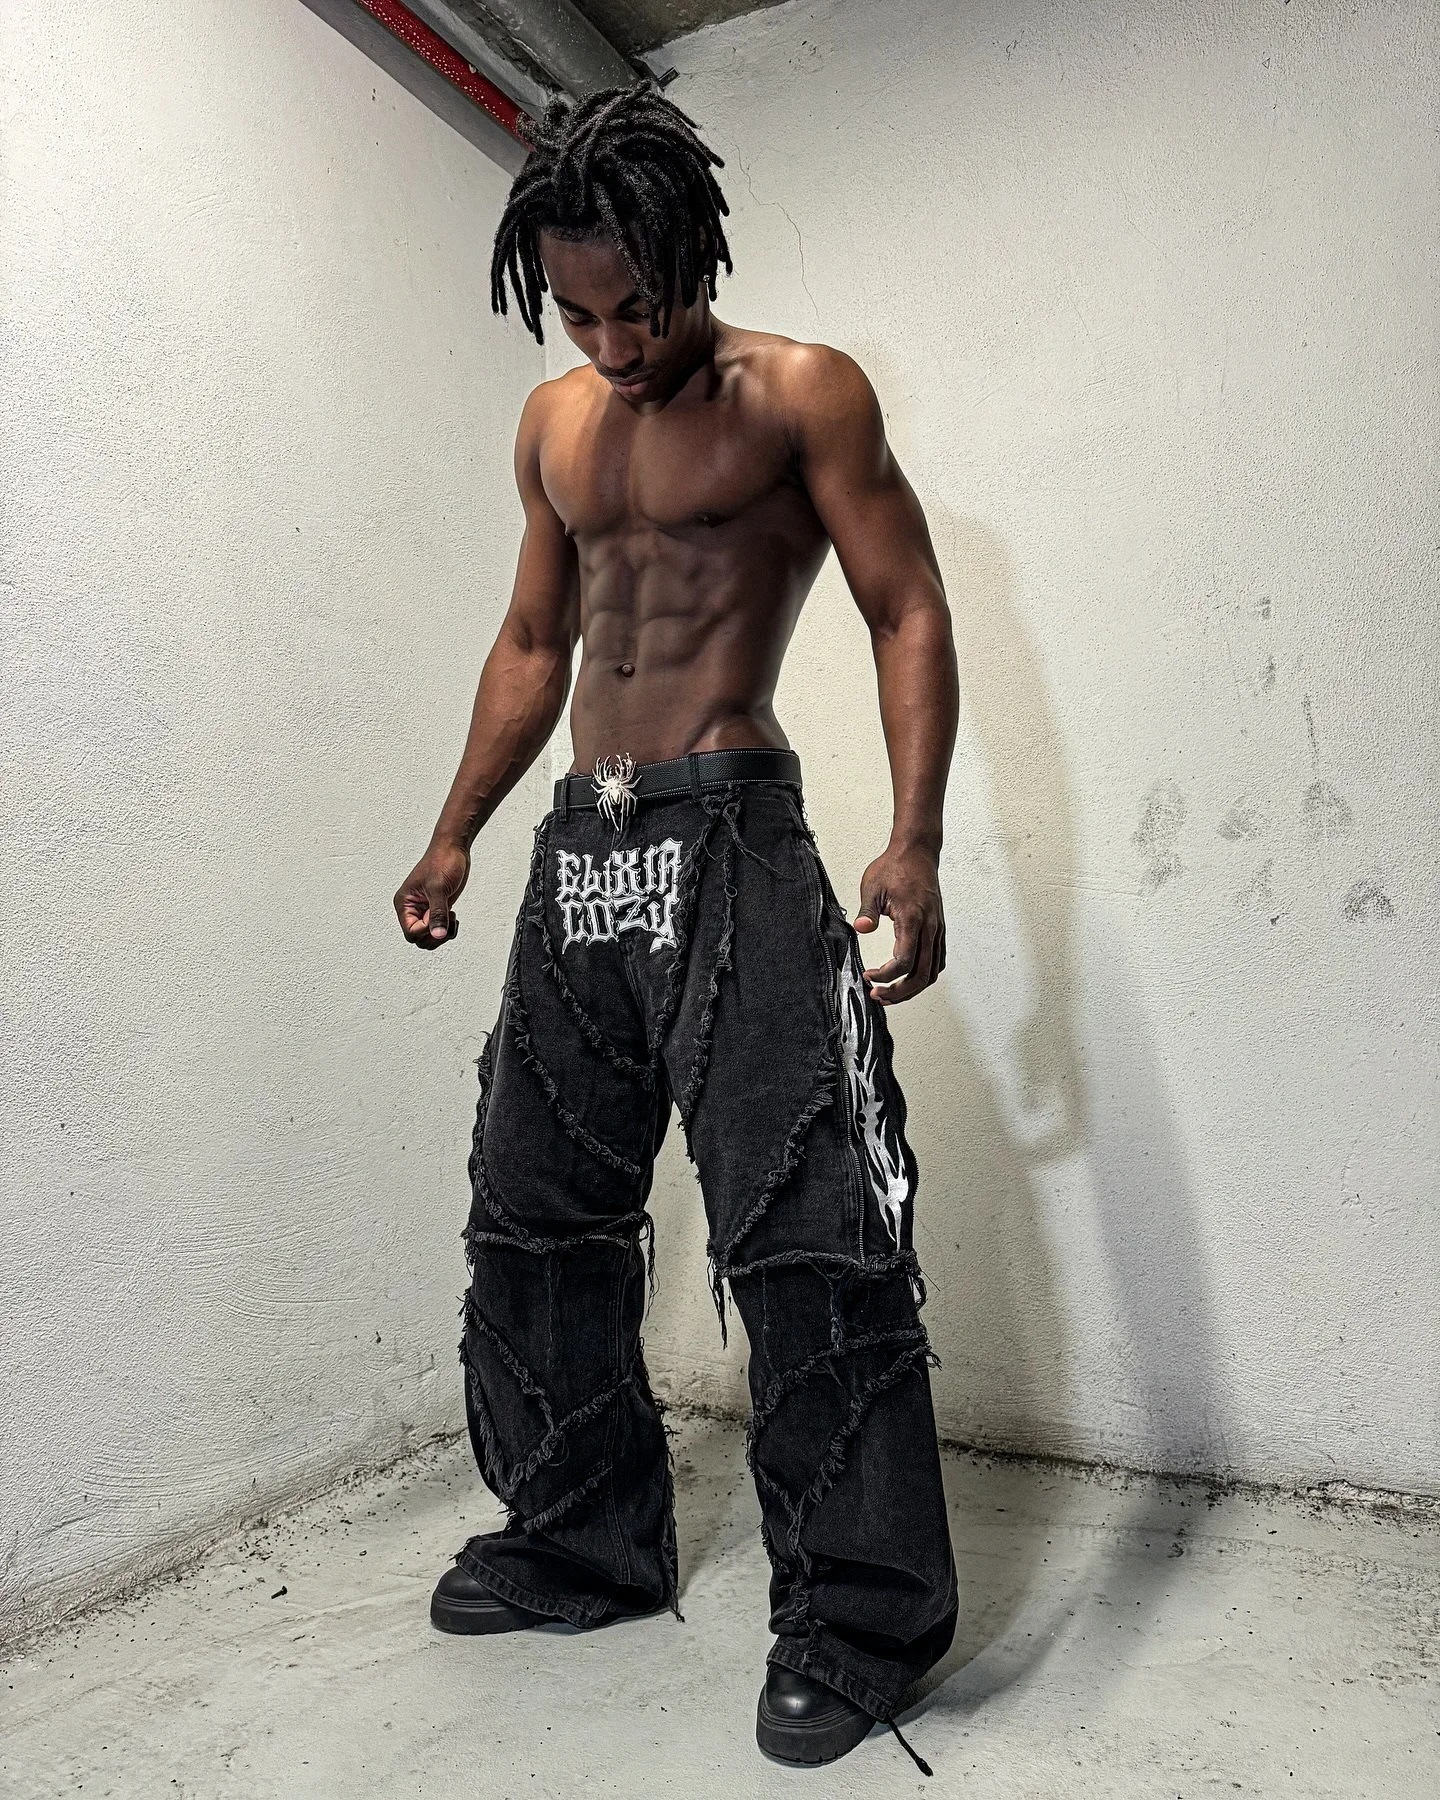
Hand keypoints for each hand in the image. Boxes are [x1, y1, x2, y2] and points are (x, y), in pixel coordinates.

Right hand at [394, 837, 469, 949]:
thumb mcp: (439, 889)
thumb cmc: (442, 861)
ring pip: (429, 938)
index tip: (438, 914)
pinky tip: (453, 916)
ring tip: (451, 917)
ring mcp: (424, 910)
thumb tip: (438, 935)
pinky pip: (438, 930)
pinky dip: (448, 929)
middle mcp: (411, 909)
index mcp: (404, 904)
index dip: (426, 931)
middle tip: (447, 918)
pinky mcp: (435, 909)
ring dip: (442, 934)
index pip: (411, 933)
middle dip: (435, 935)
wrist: (453, 849)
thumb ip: (437, 913)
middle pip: (419, 939)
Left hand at [854, 844, 945, 1003]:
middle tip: (879, 996)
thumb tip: (861, 928)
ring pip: (932, 971)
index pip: (904, 961)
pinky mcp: (938, 928)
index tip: (870, 976)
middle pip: (922, 974)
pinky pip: (937, 960)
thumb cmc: (895, 867)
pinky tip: (908, 977)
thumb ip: (867, 910)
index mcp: (913, 918)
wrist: (917, 852)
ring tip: (891, 993)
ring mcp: (937, 929)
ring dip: (912, 987)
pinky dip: (924, 974)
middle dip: (900, 992)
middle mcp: (929, 927)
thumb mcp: (872, 886)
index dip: (886, 976)